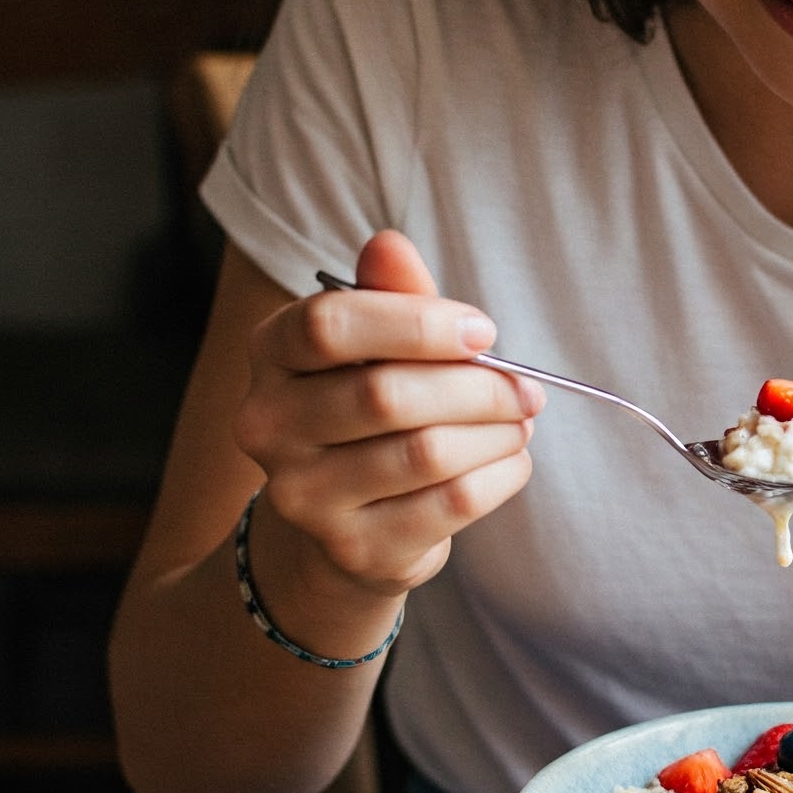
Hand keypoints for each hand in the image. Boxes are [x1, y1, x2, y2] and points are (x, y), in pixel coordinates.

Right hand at [233, 229, 543, 610]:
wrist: (349, 527)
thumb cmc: (373, 412)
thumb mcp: (380, 345)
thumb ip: (391, 295)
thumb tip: (389, 244)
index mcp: (270, 355)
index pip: (328, 326)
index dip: (418, 323)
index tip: (483, 330)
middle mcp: (268, 426)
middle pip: (385, 394)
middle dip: (477, 386)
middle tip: (525, 387)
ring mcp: (304, 496)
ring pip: (426, 452)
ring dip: (496, 432)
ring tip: (520, 421)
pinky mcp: (356, 549)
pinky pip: (451, 503)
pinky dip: (501, 475)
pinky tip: (511, 460)